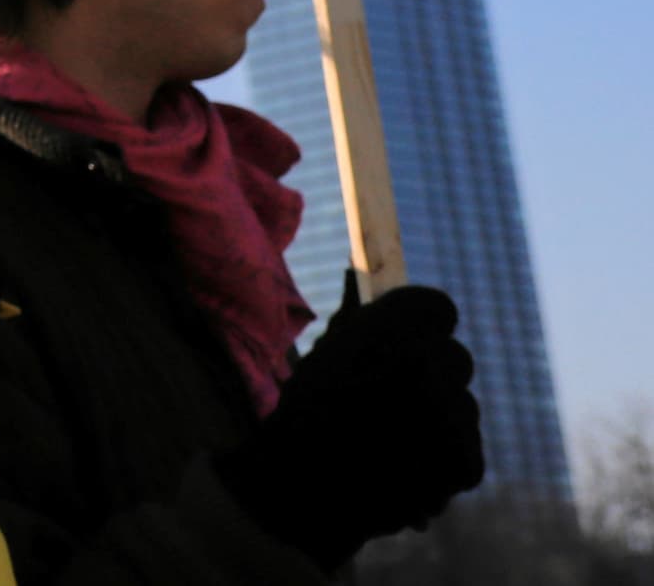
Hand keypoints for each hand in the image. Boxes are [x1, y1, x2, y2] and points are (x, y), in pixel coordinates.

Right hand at [221, 275, 484, 570]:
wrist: (302, 493)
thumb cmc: (307, 415)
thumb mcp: (325, 356)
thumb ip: (359, 322)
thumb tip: (361, 277)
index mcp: (395, 329)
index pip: (438, 308)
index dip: (421, 326)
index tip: (406, 343)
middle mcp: (434, 365)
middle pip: (455, 357)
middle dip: (432, 374)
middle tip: (392, 399)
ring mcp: (457, 417)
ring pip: (461, 406)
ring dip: (437, 419)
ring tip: (390, 443)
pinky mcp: (468, 462)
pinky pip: (465, 448)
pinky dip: (442, 458)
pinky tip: (404, 467)